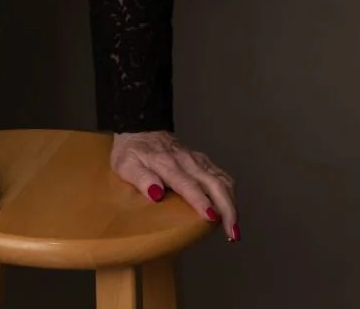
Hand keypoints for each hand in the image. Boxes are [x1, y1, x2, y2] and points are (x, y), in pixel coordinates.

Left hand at [111, 129, 239, 241]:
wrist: (140, 125)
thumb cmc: (131, 150)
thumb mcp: (126, 165)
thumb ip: (141, 178)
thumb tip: (156, 194)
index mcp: (167, 164)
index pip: (188, 184)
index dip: (201, 201)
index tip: (211, 218)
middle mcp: (187, 161)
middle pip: (214, 184)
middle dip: (227, 208)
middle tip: (232, 233)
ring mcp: (197, 160)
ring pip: (222, 180)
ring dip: (232, 204)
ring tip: (234, 228)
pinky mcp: (202, 161)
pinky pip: (222, 176)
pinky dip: (230, 194)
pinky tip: (231, 209)